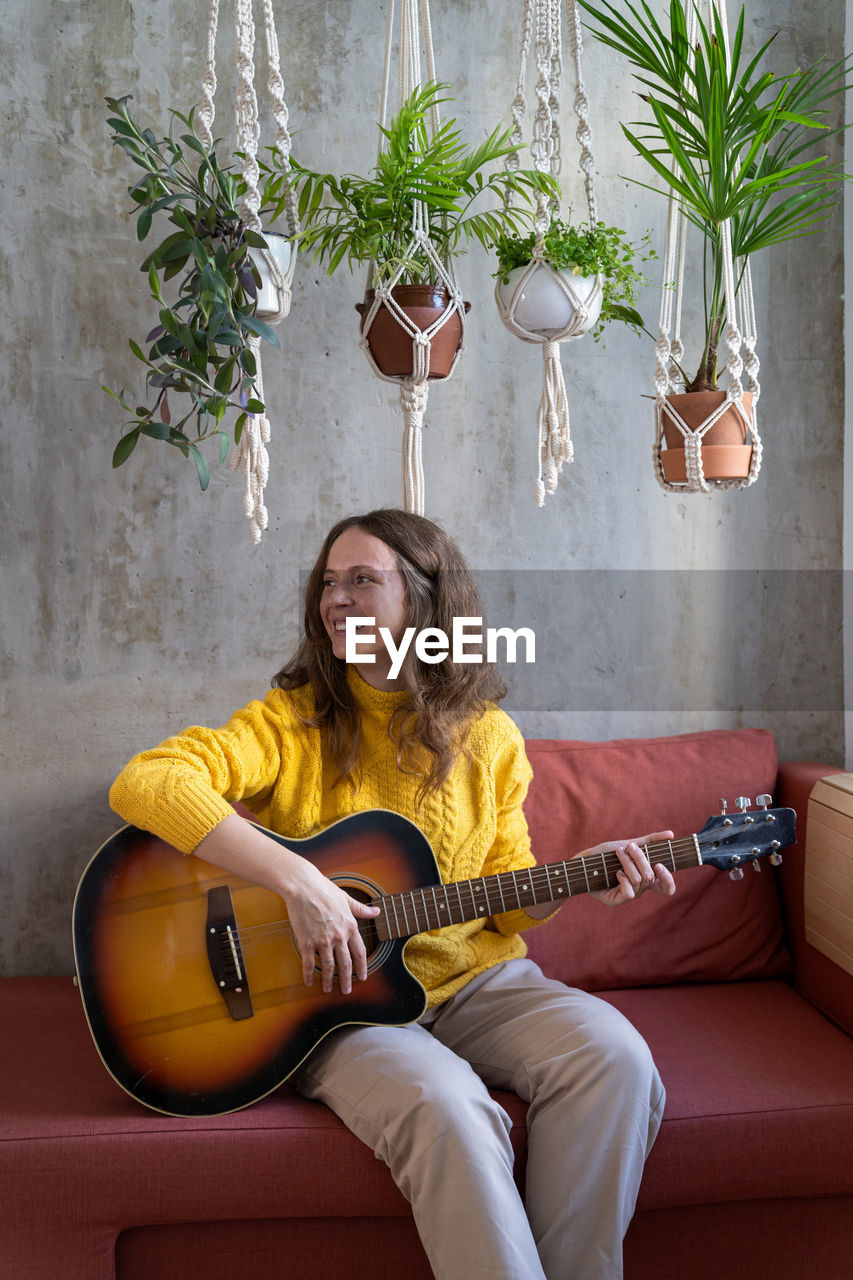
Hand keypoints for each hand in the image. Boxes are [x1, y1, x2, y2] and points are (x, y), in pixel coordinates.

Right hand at [194, 815, 379, 996]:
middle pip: (345, 964)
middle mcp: (338, 936)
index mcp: (350, 926)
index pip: (360, 952)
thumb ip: (361, 909)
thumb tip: (377, 911)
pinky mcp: (306, 942)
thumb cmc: (324, 890)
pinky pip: (309, 963)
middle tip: (346, 990)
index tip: (363, 976)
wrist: (303, 887)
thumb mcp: (347, 899)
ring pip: (328, 966)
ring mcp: (322, 941)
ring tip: (328, 989)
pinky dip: (309, 974)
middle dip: (347, 980)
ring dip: (329, 980)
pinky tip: (309, 981)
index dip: (362, 966)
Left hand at [581, 831, 676, 907]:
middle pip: (650, 876)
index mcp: (645, 878)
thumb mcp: (629, 843)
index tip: (659, 864)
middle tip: (629, 847)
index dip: (668, 879)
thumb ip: (650, 841)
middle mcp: (639, 889)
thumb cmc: (606, 854)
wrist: (584, 861)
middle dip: (640, 858)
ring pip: (639, 881)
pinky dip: (623, 879)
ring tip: (619, 853)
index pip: (667, 888)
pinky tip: (616, 873)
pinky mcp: (616, 901)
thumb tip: (671, 834)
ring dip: (628, 863)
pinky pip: (630, 893)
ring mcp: (628, 896)